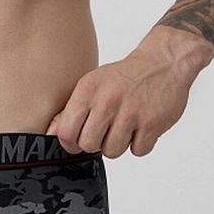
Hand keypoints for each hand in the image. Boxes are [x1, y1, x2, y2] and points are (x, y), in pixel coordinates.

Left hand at [44, 50, 193, 157]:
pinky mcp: (153, 123)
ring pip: (113, 151)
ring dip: (118, 145)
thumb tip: (50, 135)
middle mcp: (108, 100)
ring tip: (124, 127)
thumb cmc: (123, 78)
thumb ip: (71, 110)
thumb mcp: (92, 84)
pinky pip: (138, 151)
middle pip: (88, 145)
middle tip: (104, 133)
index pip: (66, 132)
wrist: (164, 62)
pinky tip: (141, 127)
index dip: (70, 143)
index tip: (78, 140)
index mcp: (88, 90)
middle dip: (95, 144)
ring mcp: (132, 112)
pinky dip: (140, 144)